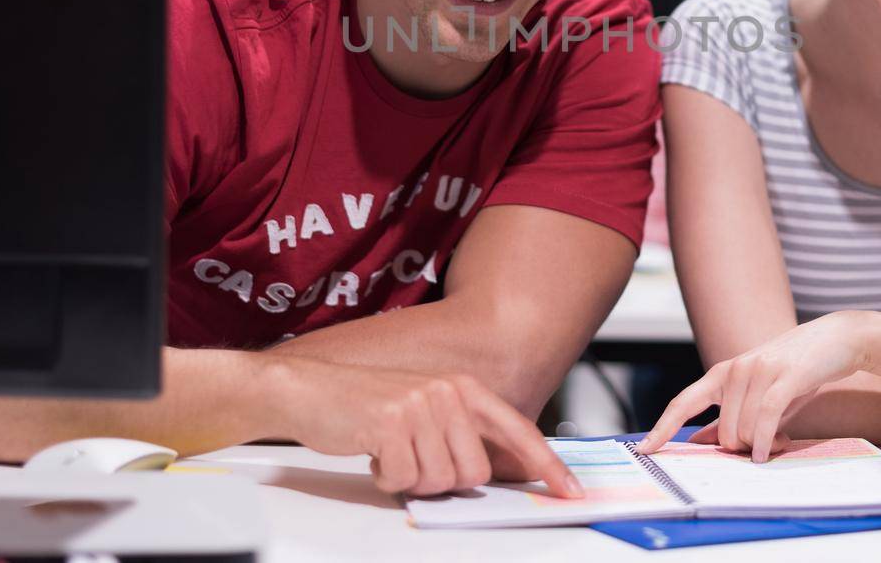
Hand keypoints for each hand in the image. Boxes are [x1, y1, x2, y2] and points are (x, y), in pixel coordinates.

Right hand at [287, 360, 583, 498]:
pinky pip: (404, 479)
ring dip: (412, 479)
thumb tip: (504, 471)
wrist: (310, 391)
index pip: (518, 431)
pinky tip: (373, 451)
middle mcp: (448, 391)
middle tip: (414, 459)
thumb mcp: (426, 412)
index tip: (570, 491)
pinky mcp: (393, 421)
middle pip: (475, 473)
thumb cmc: (366, 407)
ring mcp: (422, 404)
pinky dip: (386, 477)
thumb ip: (464, 436)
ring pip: (440, 481)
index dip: (547, 465)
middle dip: (443, 479)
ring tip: (392, 451)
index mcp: (464, 388)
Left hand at [636, 310, 871, 462]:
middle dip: (744, 449)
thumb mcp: (757, 393)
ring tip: (781, 438)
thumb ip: (728, 416)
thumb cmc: (794, 371)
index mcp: (722, 373)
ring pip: (745, 430)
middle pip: (724, 433)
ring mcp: (758, 371)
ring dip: (762, 445)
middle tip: (766, 445)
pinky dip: (766, 443)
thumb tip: (699, 441)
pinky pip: (766, 419)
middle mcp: (735, 370)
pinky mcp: (784, 378)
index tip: (644, 449)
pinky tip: (770, 453)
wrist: (835, 340)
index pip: (683, 402)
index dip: (662, 427)